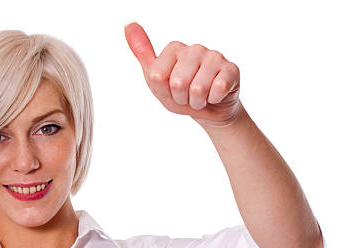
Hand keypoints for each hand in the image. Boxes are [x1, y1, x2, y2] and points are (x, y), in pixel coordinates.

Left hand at [124, 22, 243, 127]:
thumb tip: (128, 24)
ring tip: (200, 96)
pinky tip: (215, 95)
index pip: (157, 76)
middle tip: (186, 95)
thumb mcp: (155, 79)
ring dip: (197, 101)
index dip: (163, 91)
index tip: (170, 89)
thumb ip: (142, 53)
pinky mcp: (231, 68)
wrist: (207, 110)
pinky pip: (217, 89)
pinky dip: (213, 99)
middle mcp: (194, 48)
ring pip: (198, 88)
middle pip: (177, 82)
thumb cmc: (179, 94)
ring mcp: (214, 56)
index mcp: (174, 48)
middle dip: (181, 98)